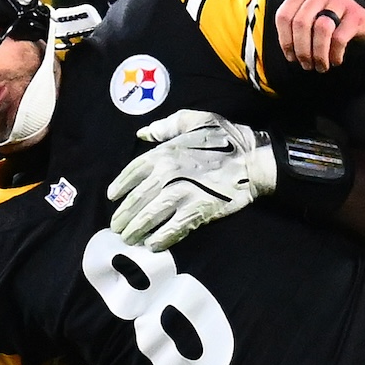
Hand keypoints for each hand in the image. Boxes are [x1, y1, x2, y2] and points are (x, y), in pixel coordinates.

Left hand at [108, 110, 276, 252]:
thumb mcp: (195, 120)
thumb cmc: (226, 138)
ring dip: (136, 229)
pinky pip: (173, 228)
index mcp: (163, 153)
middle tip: (116, 228)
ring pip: (150, 216)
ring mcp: (181, 193)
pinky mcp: (197, 210)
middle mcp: (167, 174)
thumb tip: (143, 132)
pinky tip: (152, 245)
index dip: (119, 186)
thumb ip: (166, 126)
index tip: (112, 197)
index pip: (132, 172)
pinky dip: (161, 238)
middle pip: (137, 199)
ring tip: (128, 239)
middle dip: (124, 215)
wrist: (253, 159)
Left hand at [276, 0, 364, 70]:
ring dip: (318, 54)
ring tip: (321, 66)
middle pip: (301, 23)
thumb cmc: (331, 26)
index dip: (285, 41)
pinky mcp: (356, 14)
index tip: (292, 57)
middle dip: (302, 50)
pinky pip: (340, 38)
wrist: (361, 24)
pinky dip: (335, 54)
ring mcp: (340, 1)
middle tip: (307, 65)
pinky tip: (335, 60)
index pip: (284, 16)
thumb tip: (289, 53)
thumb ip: (294, 29)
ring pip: (321, 29)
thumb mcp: (310, 22)